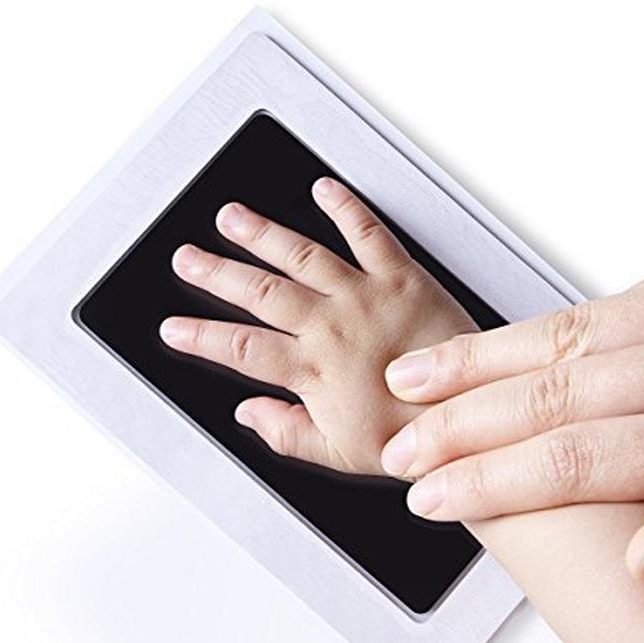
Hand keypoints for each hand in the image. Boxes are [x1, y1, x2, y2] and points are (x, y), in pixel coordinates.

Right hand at [159, 177, 475, 474]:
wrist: (469, 413)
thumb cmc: (411, 436)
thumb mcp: (339, 454)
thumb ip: (286, 433)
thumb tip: (248, 414)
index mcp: (314, 370)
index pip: (241, 348)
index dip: (201, 336)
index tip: (173, 327)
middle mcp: (332, 326)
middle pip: (260, 292)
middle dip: (216, 273)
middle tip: (188, 258)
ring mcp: (365, 296)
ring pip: (301, 255)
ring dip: (262, 234)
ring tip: (232, 218)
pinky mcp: (402, 277)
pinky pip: (369, 233)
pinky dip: (345, 207)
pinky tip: (322, 188)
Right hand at [381, 249, 643, 596]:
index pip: (579, 457)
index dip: (493, 480)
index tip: (433, 496)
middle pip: (549, 392)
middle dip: (460, 422)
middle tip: (398, 442)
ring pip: (556, 337)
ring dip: (476, 362)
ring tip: (413, 378)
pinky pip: (593, 305)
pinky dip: (530, 329)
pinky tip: (494, 345)